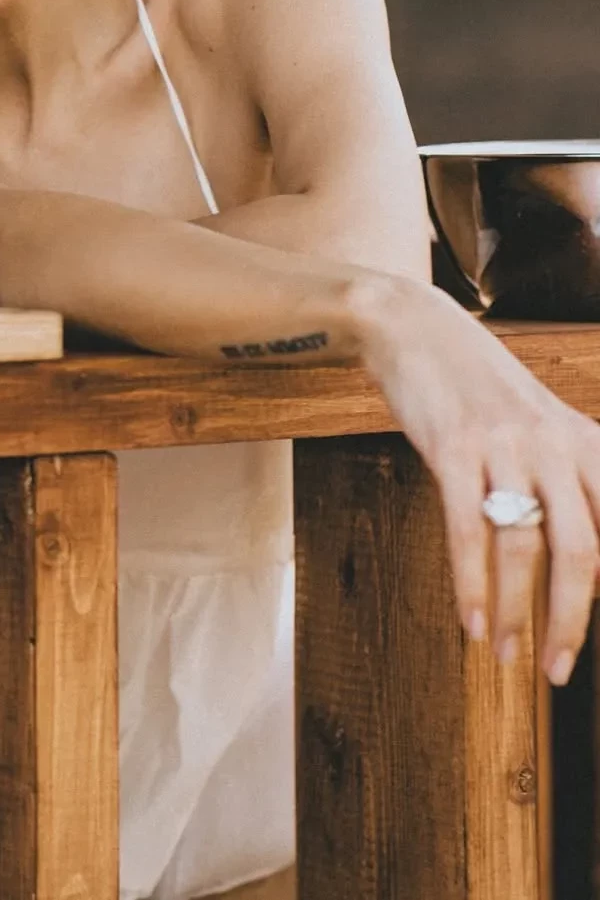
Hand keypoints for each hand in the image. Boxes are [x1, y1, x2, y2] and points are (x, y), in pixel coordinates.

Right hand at [361, 279, 599, 684]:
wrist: (414, 327)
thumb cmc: (477, 386)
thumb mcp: (539, 427)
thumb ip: (568, 487)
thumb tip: (588, 571)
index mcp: (586, 441)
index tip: (595, 638)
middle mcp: (554, 443)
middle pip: (582, 550)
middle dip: (572, 620)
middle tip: (558, 668)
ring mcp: (503, 444)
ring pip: (522, 547)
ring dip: (515, 612)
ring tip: (504, 652)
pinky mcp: (453, 447)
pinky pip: (467, 530)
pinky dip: (470, 585)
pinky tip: (469, 620)